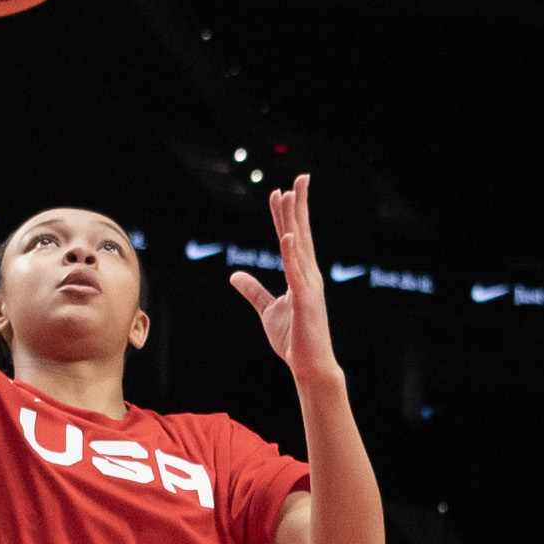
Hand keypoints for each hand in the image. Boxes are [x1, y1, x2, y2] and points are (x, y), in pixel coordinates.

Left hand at [231, 174, 341, 386]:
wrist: (309, 366)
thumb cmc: (293, 339)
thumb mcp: (267, 309)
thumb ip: (253, 290)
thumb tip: (235, 274)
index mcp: (300, 275)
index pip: (291, 238)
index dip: (284, 215)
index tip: (280, 191)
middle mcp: (308, 275)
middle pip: (299, 233)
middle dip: (298, 205)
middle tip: (299, 178)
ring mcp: (309, 286)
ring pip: (299, 246)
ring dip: (293, 220)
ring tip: (291, 195)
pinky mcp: (305, 301)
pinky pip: (296, 273)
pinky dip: (292, 253)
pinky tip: (286, 235)